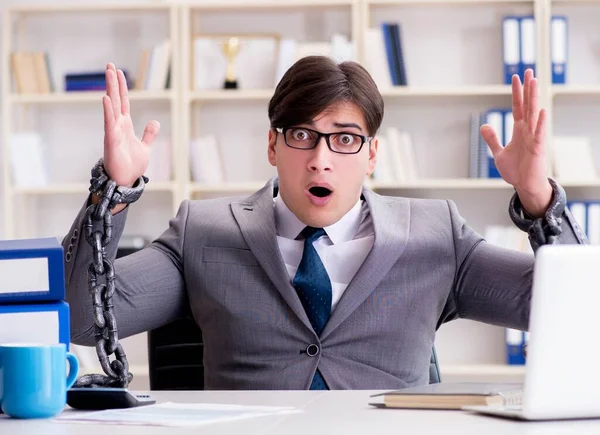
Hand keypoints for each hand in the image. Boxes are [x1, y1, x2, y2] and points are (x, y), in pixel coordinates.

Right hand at [103, 63, 159, 186]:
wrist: (125, 181)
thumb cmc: (131, 165)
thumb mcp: (145, 147)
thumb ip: (149, 134)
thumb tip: (155, 121)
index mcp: (125, 125)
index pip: (123, 101)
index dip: (122, 87)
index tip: (118, 71)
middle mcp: (117, 125)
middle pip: (115, 99)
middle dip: (113, 82)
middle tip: (109, 65)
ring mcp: (113, 131)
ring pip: (111, 106)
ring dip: (110, 89)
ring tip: (109, 74)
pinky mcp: (111, 140)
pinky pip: (109, 123)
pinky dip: (108, 111)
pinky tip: (106, 98)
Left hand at [480, 69, 551, 216]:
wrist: (524, 186)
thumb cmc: (516, 170)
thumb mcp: (498, 153)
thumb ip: (492, 139)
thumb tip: (485, 125)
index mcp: (519, 130)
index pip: (518, 106)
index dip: (516, 92)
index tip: (515, 77)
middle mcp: (528, 130)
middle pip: (528, 105)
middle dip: (527, 88)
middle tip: (528, 70)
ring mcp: (534, 138)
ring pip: (534, 114)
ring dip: (534, 98)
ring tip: (535, 81)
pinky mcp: (537, 149)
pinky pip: (539, 134)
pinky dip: (540, 123)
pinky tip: (541, 111)